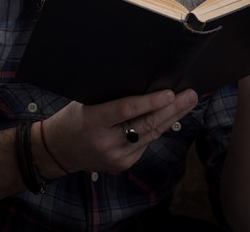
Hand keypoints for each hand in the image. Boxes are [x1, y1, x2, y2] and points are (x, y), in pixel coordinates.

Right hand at [36, 88, 197, 175]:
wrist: (60, 150)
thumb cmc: (74, 118)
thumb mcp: (87, 102)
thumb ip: (112, 98)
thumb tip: (145, 86)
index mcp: (92, 122)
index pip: (126, 111)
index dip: (150, 102)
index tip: (169, 93)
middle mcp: (106, 143)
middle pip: (146, 125)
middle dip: (171, 109)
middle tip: (189, 95)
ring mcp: (116, 157)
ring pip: (151, 135)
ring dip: (172, 118)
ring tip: (188, 102)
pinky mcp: (123, 164)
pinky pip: (145, 143)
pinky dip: (158, 129)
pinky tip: (171, 116)